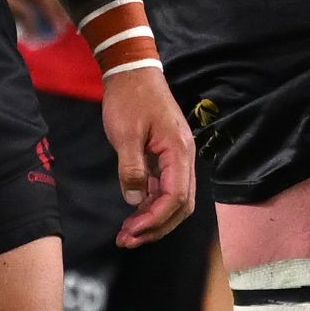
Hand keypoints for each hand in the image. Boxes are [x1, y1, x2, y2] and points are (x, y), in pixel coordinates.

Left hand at [98, 65, 193, 246]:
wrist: (133, 71)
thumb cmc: (130, 98)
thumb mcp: (125, 134)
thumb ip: (131, 168)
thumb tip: (134, 200)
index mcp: (178, 151)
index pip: (175, 197)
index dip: (155, 219)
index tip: (132, 231)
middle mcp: (184, 158)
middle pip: (181, 205)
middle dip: (156, 226)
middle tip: (128, 239)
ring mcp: (176, 158)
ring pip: (174, 199)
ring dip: (153, 219)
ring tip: (128, 233)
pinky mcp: (166, 157)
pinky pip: (164, 188)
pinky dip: (151, 204)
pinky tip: (134, 213)